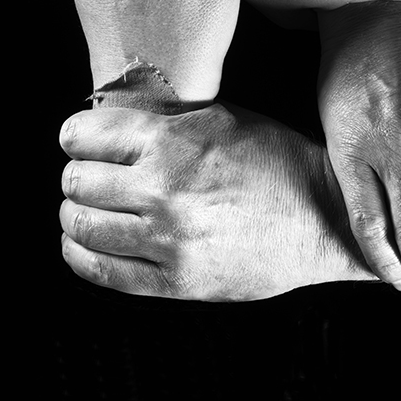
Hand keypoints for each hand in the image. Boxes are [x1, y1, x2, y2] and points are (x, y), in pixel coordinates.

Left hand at [58, 104, 377, 301]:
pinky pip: (101, 270)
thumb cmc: (279, 162)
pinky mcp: (176, 281)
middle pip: (75, 181)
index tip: (79, 142)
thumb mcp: (224, 119)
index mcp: (174, 141)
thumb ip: (166, 121)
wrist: (325, 218)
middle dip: (77, 175)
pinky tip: (85, 244)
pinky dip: (80, 254)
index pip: (82, 135)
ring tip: (87, 209)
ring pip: (80, 225)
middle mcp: (164, 189)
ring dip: (75, 214)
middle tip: (88, 176)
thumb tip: (112, 124)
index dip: (75, 136)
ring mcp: (169, 239)